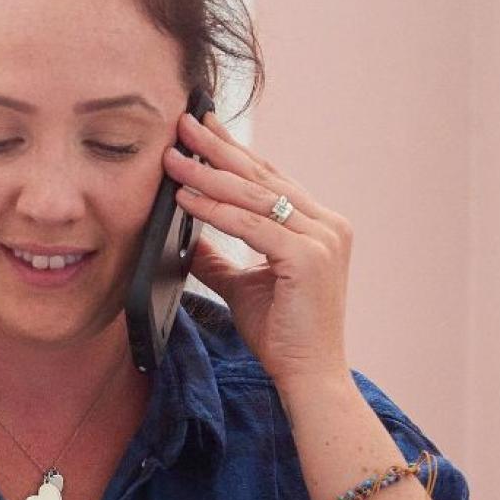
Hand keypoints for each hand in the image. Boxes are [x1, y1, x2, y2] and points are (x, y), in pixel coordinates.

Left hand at [162, 112, 355, 390]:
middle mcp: (326, 225)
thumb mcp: (243, 287)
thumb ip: (220, 258)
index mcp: (318, 225)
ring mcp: (322, 239)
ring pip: (255, 197)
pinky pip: (251, 226)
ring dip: (209, 174)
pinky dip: (215, 211)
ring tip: (173, 158)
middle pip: (262, 177)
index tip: (203, 127)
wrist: (309, 376)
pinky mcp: (308, 259)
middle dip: (219, 148)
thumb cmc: (283, 334)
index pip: (270, 178)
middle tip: (184, 123)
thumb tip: (187, 238)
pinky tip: (186, 198)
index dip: (234, 152)